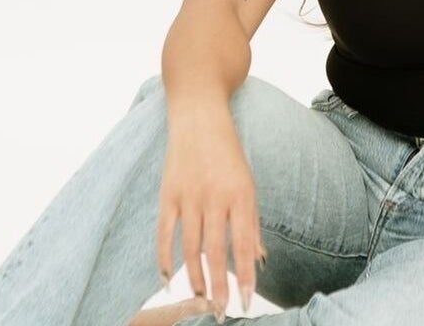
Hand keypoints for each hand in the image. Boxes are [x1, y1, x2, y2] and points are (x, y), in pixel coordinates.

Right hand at [156, 115, 265, 320]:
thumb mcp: (249, 185)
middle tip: (219, 311)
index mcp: (241, 195)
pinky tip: (168, 280)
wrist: (200, 118)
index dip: (244, 276)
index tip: (246, 302)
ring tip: (199, 299)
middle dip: (218, 285)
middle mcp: (215, 197)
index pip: (243, 244)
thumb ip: (252, 224)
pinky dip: (164, 258)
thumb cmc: (229, 155)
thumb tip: (259, 260)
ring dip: (194, 276)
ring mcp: (189, 196)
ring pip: (190, 246)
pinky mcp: (167, 194)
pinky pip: (164, 232)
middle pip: (215, 251)